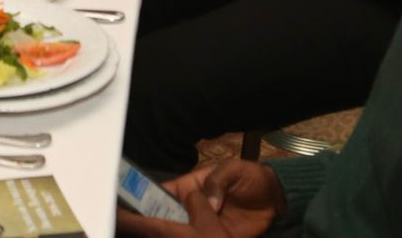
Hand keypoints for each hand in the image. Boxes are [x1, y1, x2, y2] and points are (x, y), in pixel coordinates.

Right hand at [117, 160, 285, 237]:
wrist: (277, 200)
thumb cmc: (251, 178)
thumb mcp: (235, 170)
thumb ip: (219, 181)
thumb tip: (210, 202)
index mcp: (188, 188)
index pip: (158, 194)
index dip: (140, 200)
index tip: (124, 208)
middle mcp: (190, 209)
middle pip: (161, 218)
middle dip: (144, 224)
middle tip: (130, 229)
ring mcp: (200, 227)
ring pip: (174, 234)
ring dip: (161, 235)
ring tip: (145, 234)